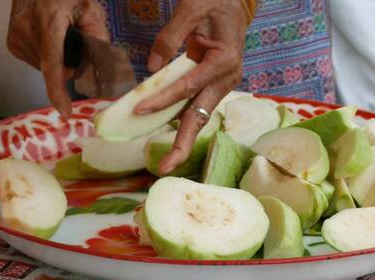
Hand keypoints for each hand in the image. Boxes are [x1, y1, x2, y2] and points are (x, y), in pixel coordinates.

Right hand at [6, 0, 108, 117]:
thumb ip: (98, 39)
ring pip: (46, 68)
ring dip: (59, 60)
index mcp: (49, 22)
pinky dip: (47, 56)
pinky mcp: (12, 43)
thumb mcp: (90, 11)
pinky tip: (49, 39)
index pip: (53, 64)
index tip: (65, 111)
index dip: (58, 91)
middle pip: (55, 68)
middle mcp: (27, 31)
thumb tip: (102, 69)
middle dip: (71, 64)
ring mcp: (17, 38)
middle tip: (75, 41)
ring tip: (59, 35)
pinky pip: (36, 62)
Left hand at [133, 0, 251, 174]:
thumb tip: (152, 69)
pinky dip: (182, 121)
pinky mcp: (215, 85)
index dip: (162, 100)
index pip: (188, 86)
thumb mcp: (192, 8)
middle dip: (182, 144)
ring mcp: (222, 84)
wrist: (236, 2)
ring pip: (199, 116)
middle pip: (201, 116)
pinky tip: (169, 136)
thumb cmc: (216, 2)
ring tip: (167, 163)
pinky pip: (197, 106)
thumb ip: (170, 37)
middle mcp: (227, 79)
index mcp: (224, 61)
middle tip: (165, 168)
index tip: (138, 110)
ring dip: (183, 139)